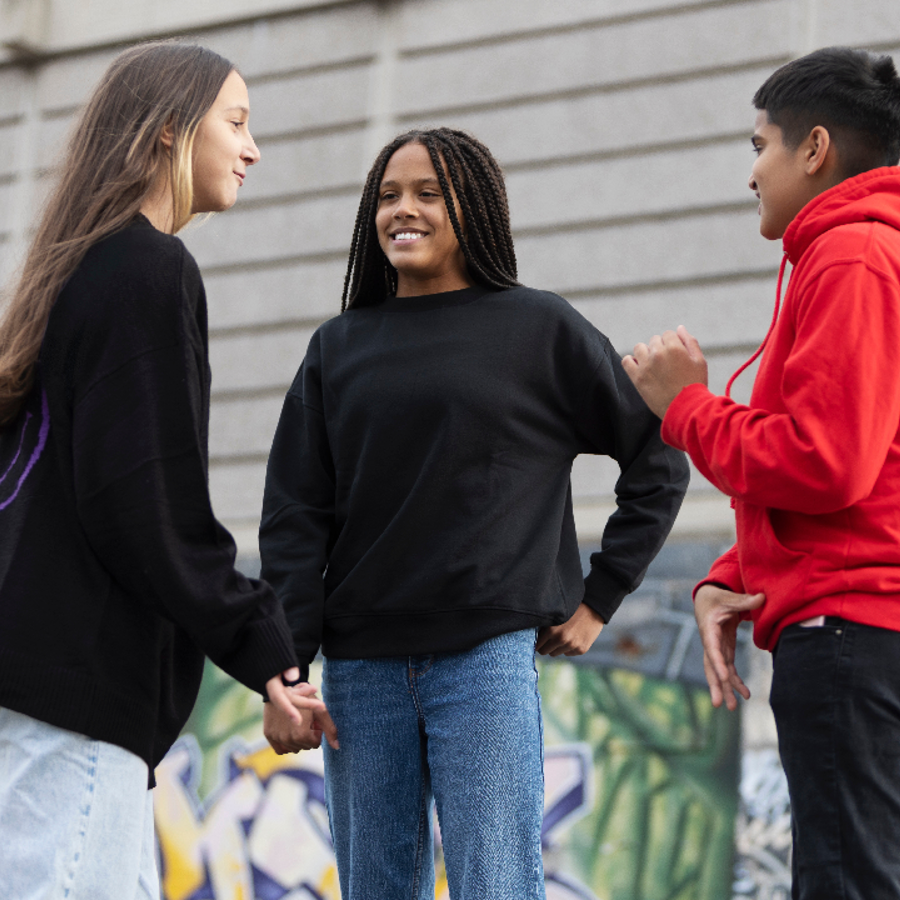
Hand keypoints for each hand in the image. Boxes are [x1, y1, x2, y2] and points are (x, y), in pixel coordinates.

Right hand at [264, 669, 338, 752]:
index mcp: (301, 735)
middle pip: (304, 747)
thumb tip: (337, 747)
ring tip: (298, 723)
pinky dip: (286, 744)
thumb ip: (329, 728)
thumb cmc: (306, 699)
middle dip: (308, 736)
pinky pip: (281, 749)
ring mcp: (277, 738)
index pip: (315, 744)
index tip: (313, 721)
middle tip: (305, 720)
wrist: (284, 688)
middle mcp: (287, 739)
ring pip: (293, 749)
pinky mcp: (268, 735)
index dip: (316, 732)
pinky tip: (289, 730)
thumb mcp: (320, 711)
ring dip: (298, 740)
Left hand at [536, 603, 604, 655]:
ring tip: (563, 634)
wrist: (593, 607)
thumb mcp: (554, 614)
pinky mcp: (581, 649)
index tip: (539, 639)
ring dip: (557, 647)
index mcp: (551, 630)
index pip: (537, 646)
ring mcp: (572, 646)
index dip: (537, 642)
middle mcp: (561, 640)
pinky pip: (568, 653)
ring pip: (556, 653)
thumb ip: (544, 625)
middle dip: (546, 646)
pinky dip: (569, 647)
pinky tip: (573, 636)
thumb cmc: (571, 607)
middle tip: (549, 637)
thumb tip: (532, 636)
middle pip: (545, 652)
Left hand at [621, 325, 707, 417]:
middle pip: (654, 340)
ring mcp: (645, 365)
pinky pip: (626, 361)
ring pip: (639, 347)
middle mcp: (658, 354)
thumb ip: (690, 342)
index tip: (675, 355)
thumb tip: (680, 328)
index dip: (673, 343)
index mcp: (674, 348)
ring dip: (645, 353)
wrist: (685, 409)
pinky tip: (639, 367)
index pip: (668, 334)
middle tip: (667, 363)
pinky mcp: (637, 378)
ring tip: (653, 365)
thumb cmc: (695, 385)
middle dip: (660, 348)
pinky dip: (631, 361)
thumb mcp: (699, 361)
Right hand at [694, 584, 764, 710]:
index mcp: (709, 629)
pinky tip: (745, 694)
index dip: (717, 663)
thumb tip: (763, 597)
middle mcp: (710, 642)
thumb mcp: (729, 597)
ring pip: (719, 672)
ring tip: (732, 707)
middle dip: (716, 685)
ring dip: (725, 689)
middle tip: (718, 704)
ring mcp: (717, 648)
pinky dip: (735, 681)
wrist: (707, 599)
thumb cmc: (717, 598)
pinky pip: (728, 669)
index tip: (724, 677)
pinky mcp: (724, 650)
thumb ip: (745, 600)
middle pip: (711, 667)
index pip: (712, 648)